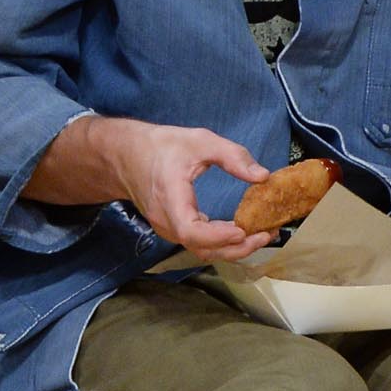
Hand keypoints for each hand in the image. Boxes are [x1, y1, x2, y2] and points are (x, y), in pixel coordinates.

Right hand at [99, 118, 272, 262]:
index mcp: (169, 199)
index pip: (190, 231)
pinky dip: (222, 243)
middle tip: (266, 235)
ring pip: (202, 250)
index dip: (217, 236)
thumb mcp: (199, 141)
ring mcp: (168, 228)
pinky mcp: (174, 228)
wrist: (125, 155)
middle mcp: (166, 221)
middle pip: (201, 248)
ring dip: (233, 248)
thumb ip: (232, 156)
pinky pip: (199, 244)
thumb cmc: (160, 147)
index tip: (242, 230)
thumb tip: (263, 176)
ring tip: (262, 235)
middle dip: (237, 248)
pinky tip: (243, 232)